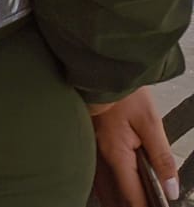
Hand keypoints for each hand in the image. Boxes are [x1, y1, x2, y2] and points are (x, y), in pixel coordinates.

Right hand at [92, 88, 178, 206]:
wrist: (97, 67)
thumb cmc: (121, 89)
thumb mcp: (150, 121)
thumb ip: (162, 157)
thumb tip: (170, 187)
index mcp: (115, 152)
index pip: (132, 195)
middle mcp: (99, 155)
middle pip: (114, 195)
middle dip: (130, 205)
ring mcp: (90, 149)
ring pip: (103, 187)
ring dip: (118, 199)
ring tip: (132, 204)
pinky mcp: (88, 141)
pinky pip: (97, 174)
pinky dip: (107, 187)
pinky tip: (114, 189)